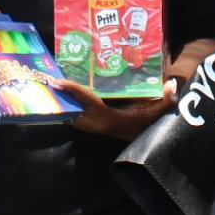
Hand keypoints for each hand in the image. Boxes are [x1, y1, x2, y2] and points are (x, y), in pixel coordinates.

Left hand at [49, 76, 170, 141]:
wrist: (133, 138)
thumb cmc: (141, 125)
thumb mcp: (153, 114)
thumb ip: (163, 100)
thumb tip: (172, 84)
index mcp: (105, 117)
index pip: (87, 102)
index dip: (73, 91)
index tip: (58, 81)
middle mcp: (92, 122)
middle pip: (68, 107)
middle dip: (56, 95)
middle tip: (42, 76)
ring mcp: (85, 124)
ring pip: (65, 111)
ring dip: (57, 99)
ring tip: (44, 80)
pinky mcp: (83, 123)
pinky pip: (68, 112)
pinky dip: (62, 102)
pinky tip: (56, 89)